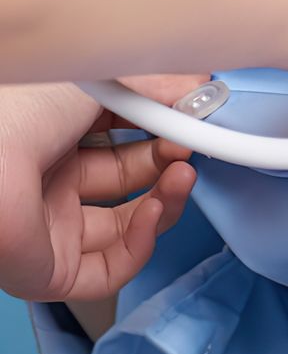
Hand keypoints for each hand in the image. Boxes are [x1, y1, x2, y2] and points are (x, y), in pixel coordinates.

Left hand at [0, 79, 195, 304]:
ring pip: (123, 229)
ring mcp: (49, 229)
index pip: (118, 137)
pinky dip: (142, 246)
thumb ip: (155, 85)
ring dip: (164, 202)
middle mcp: (48, 182)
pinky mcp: (49, 272)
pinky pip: (107, 271)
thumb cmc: (20, 110)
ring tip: (182, 175)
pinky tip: (154, 212)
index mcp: (50, 134)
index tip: (190, 117)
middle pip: (126, 181)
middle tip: (191, 144)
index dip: (158, 129)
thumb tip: (200, 88)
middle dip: (167, 162)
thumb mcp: (99, 81)